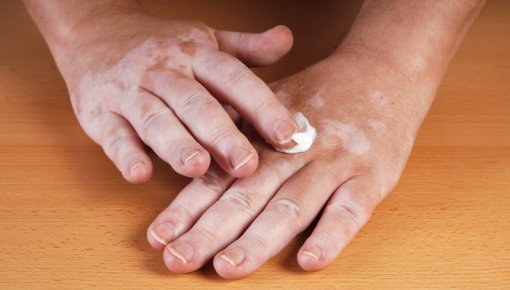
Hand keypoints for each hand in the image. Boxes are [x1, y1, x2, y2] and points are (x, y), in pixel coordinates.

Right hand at [55, 8, 297, 182]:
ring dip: (176, 144)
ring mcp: (129, 92)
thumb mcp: (206, 41)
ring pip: (154, 119)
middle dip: (221, 134)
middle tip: (246, 164)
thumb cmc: (161, 47)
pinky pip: (112, 135)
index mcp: (196, 54)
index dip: (262, 105)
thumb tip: (287, 39)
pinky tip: (139, 173)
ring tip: (196, 167)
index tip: (289, 134)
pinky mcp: (100, 114)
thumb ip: (246, 48)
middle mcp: (164, 72)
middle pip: (195, 103)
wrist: (94, 32)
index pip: (233, 77)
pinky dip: (125, 154)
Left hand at [147, 51, 434, 277]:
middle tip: (177, 260)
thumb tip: (192, 159)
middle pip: (246, 195)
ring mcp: (333, 164)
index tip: (159, 237)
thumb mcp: (272, 102)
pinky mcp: (371, 176)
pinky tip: (308, 261)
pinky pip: (350, 211)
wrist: (383, 71)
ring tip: (227, 268)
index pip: (218, 176)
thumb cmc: (322, 94)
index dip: (186, 208)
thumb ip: (237, 129)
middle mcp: (294, 150)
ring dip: (257, 240)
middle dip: (209, 232)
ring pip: (291, 206)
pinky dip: (330, 236)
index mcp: (265, 135)